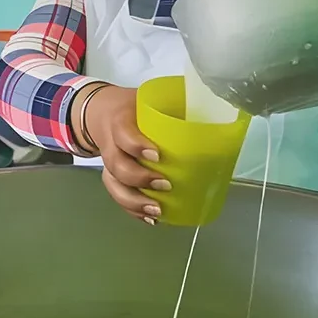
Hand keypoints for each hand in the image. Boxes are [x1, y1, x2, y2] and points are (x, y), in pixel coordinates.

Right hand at [78, 85, 169, 223]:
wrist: (100, 111)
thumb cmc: (133, 107)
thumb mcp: (149, 98)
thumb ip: (175, 104)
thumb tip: (217, 114)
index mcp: (120, 119)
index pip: (123, 134)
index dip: (136, 146)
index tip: (158, 155)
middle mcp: (110, 143)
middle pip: (117, 165)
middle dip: (140, 179)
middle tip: (165, 185)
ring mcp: (108, 161)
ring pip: (114, 184)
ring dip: (134, 201)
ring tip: (157, 211)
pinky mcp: (111, 175)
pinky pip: (116, 195)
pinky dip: (132, 210)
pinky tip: (150, 219)